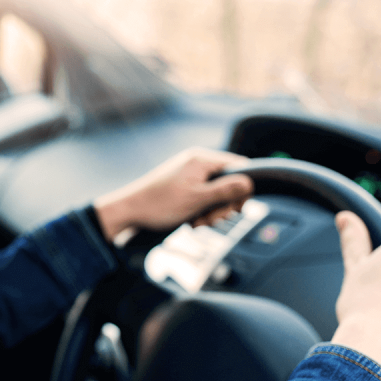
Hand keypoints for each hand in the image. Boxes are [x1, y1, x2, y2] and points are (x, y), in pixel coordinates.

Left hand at [92, 147, 252, 241]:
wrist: (129, 213)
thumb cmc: (159, 205)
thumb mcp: (197, 199)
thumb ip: (225, 190)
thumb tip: (250, 183)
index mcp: (201, 159)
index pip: (239, 166)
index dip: (243, 189)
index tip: (236, 208)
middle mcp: (197, 163)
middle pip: (229, 183)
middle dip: (223, 205)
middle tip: (211, 219)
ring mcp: (190, 175)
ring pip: (216, 194)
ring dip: (211, 212)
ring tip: (197, 221)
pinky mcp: (184, 187)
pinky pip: (203, 199)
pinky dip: (201, 212)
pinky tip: (191, 221)